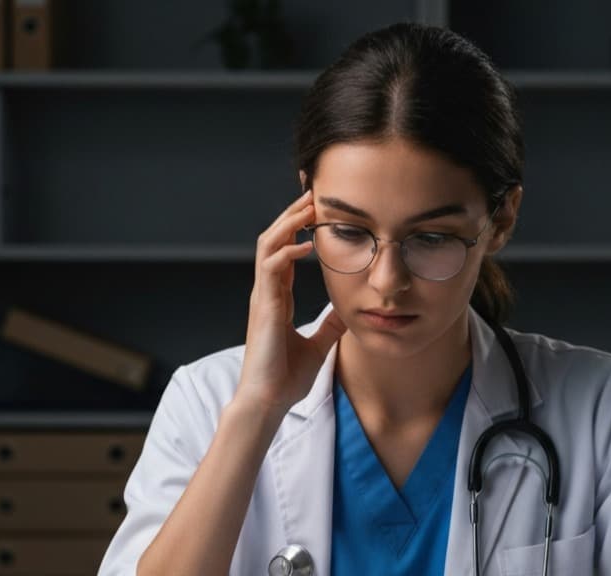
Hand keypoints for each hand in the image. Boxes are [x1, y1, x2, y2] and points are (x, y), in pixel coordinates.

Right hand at [234, 189, 346, 416]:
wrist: (269, 402)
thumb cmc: (286, 377)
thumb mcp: (318, 344)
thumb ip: (329, 325)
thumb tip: (347, 311)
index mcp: (277, 298)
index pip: (283, 251)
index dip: (296, 228)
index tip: (316, 210)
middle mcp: (267, 293)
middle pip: (272, 240)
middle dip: (291, 215)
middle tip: (312, 194)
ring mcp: (263, 298)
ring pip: (267, 246)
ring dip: (287, 223)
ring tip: (308, 207)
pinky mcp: (264, 308)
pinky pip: (271, 268)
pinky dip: (287, 251)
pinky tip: (306, 244)